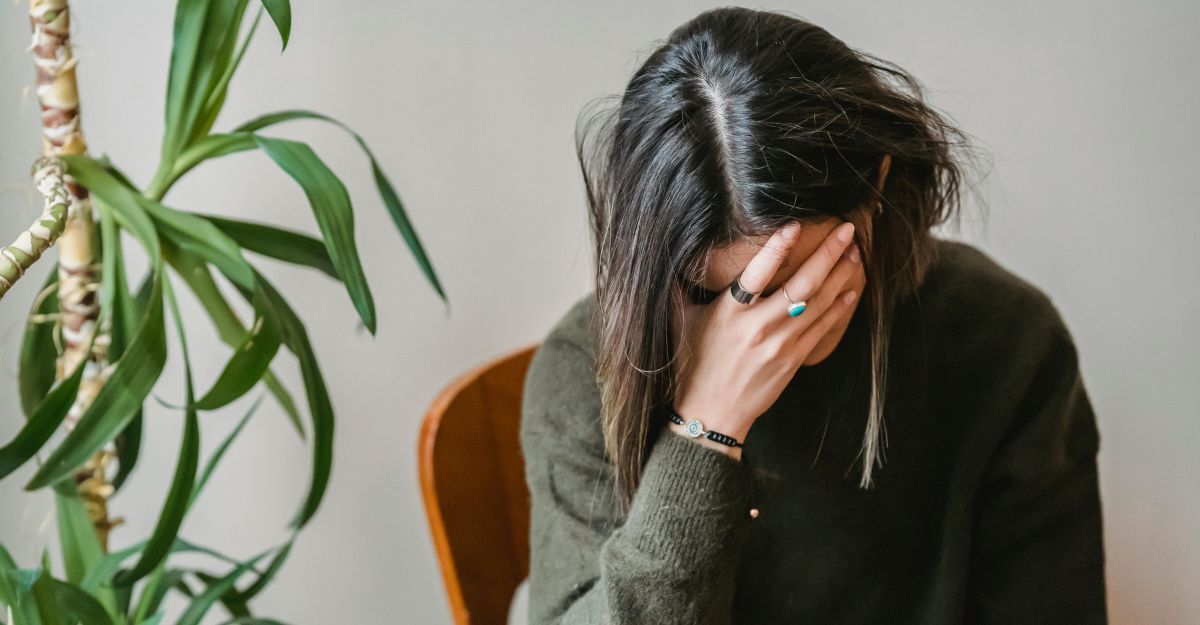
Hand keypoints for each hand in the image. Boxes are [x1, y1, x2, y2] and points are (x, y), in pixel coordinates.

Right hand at [669, 220, 861, 458]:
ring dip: (839, 275)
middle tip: (847, 230)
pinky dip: (838, 307)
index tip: (795, 225)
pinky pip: (821, 328)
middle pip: (801, 285)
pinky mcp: (793, 360)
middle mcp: (758, 327)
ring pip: (818, 303)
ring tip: (854, 253)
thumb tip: (674, 254)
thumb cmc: (693, 365)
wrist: (712, 413)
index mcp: (729, 313)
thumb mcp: (680, 322)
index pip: (756, 273)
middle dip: (827, 254)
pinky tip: (850, 289)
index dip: (776, 248)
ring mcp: (780, 345)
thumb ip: (680, 288)